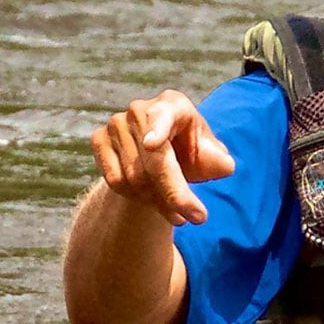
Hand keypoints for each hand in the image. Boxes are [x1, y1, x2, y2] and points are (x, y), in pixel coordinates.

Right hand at [91, 89, 234, 224]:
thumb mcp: (211, 155)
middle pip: (152, 162)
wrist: (161, 153)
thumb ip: (219, 162)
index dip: (158, 131)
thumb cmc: (192, 151)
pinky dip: (137, 198)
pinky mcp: (99, 139)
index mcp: (173, 104)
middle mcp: (141, 109)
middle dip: (174, 194)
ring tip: (176, 211)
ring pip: (133, 177)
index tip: (153, 145)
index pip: (164, 117)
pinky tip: (153, 199)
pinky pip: (115, 180)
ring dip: (158, 201)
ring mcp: (116, 123)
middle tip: (196, 218)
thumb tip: (224, 167)